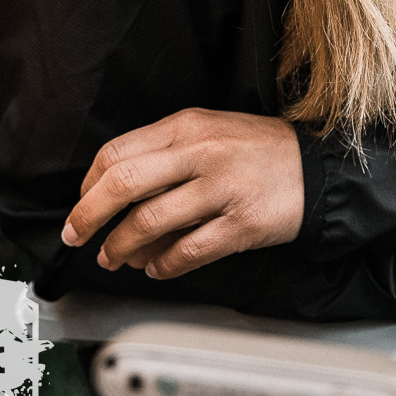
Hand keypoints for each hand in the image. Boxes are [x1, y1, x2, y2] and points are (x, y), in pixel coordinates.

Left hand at [59, 109, 303, 280]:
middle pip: (123, 184)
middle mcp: (200, 154)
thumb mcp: (207, 132)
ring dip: (121, 247)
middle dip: (89, 216)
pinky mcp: (242, 225)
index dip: (88, 185)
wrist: (319, 169)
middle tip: (77, 235)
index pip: (117, 153)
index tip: (80, 204)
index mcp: (185, 127)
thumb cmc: (257, 151)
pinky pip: (188, 251)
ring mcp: (221, 190)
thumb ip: (163, 154)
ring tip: (114, 257)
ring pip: (150, 222)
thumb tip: (113, 192)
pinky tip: (156, 269)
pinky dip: (163, 265)